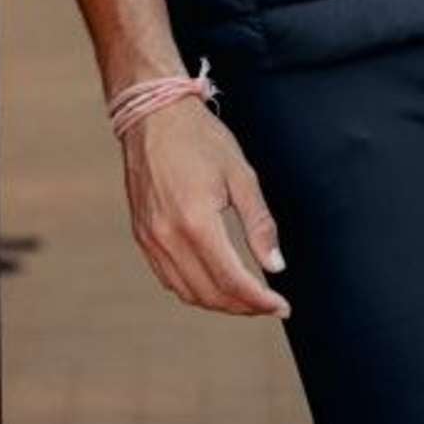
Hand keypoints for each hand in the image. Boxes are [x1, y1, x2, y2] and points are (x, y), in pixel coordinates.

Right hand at [118, 100, 290, 317]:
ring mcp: (150, 239)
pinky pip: (168, 278)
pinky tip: (215, 282)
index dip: (259, 300)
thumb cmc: (201, 138)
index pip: (231, 280)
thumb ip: (260, 224)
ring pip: (186, 292)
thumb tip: (275, 265)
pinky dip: (194, 289)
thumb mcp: (241, 175)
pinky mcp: (142, 236)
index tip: (282, 307)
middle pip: (209, 293)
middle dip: (243, 307)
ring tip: (247, 298)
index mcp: (196, 221)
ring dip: (219, 303)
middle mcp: (167, 237)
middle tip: (269, 305)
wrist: (153, 116)